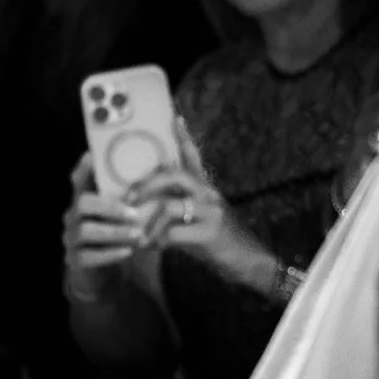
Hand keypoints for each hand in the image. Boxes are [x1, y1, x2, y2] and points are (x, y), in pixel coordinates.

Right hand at [62, 152, 153, 294]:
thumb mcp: (124, 214)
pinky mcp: (75, 260)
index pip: (79, 179)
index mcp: (84, 199)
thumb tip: (163, 167)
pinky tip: (128, 251)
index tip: (93, 157)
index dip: (84, 169)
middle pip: (82, 203)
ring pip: (86, 231)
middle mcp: (72, 215)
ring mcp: (71, 238)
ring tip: (138, 235)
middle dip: (110, 207)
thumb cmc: (119, 235)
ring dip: (114, 232)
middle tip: (135, 214)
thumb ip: (133, 195)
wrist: (108, 272)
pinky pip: (88, 256)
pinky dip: (110, 253)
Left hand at [129, 138, 270, 289]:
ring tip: (139, 234)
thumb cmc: (219, 240)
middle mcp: (208, 194)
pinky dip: (158, 240)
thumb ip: (181, 205)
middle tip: (130, 197)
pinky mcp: (210, 233)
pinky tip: (153, 247)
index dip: (184, 137)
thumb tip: (147, 202)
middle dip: (147, 185)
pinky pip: (173, 233)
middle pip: (175, 176)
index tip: (175, 117)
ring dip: (149, 221)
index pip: (193, 157)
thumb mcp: (202, 217)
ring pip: (170, 205)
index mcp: (205, 188)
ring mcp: (210, 212)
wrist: (249, 261)